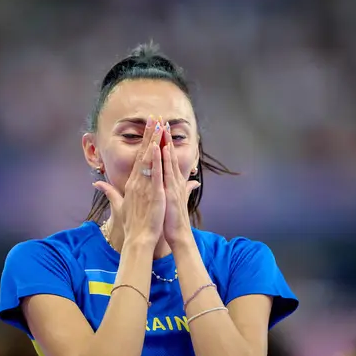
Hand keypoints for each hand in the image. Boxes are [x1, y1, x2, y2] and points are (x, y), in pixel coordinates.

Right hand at [93, 116, 165, 248]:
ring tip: (159, 126)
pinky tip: (159, 148)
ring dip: (154, 142)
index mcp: (131, 183)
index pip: (138, 158)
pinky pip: (155, 174)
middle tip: (154, 118)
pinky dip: (157, 161)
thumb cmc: (132, 224)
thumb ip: (109, 192)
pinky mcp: (153, 194)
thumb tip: (96, 183)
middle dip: (149, 135)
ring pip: (149, 160)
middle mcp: (137, 182)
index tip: (148, 128)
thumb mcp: (119, 205)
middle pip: (143, 154)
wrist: (138, 239)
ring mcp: (144, 187)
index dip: (143, 142)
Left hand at [162, 123, 200, 246]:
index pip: (167, 159)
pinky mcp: (169, 191)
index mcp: (172, 182)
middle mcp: (174, 180)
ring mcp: (172, 184)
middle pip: (169, 155)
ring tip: (162, 128)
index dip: (165, 144)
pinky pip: (165, 172)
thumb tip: (195, 182)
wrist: (178, 234)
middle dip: (165, 138)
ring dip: (165, 143)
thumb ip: (186, 189)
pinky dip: (163, 159)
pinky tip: (161, 148)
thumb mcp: (179, 200)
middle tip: (161, 120)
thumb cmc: (173, 219)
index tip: (161, 130)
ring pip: (168, 160)